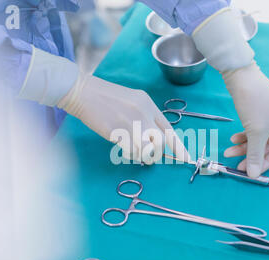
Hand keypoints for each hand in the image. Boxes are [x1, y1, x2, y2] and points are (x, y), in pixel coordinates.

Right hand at [58, 74, 188, 163]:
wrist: (82, 92)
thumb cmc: (105, 98)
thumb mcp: (132, 101)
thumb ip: (145, 117)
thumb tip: (154, 139)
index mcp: (149, 104)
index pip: (169, 130)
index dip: (179, 147)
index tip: (186, 158)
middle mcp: (144, 113)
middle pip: (161, 143)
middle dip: (157, 153)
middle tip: (148, 153)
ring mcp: (131, 123)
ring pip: (147, 150)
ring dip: (142, 154)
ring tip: (132, 146)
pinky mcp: (117, 132)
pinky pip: (131, 151)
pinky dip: (128, 152)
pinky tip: (120, 143)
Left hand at [222, 63, 268, 177]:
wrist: (240, 76)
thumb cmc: (254, 103)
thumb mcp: (255, 132)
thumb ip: (255, 155)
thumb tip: (253, 175)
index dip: (267, 163)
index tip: (252, 171)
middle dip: (252, 155)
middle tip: (238, 165)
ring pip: (259, 138)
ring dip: (245, 146)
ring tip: (229, 152)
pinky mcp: (261, 111)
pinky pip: (254, 129)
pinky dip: (244, 135)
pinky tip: (233, 139)